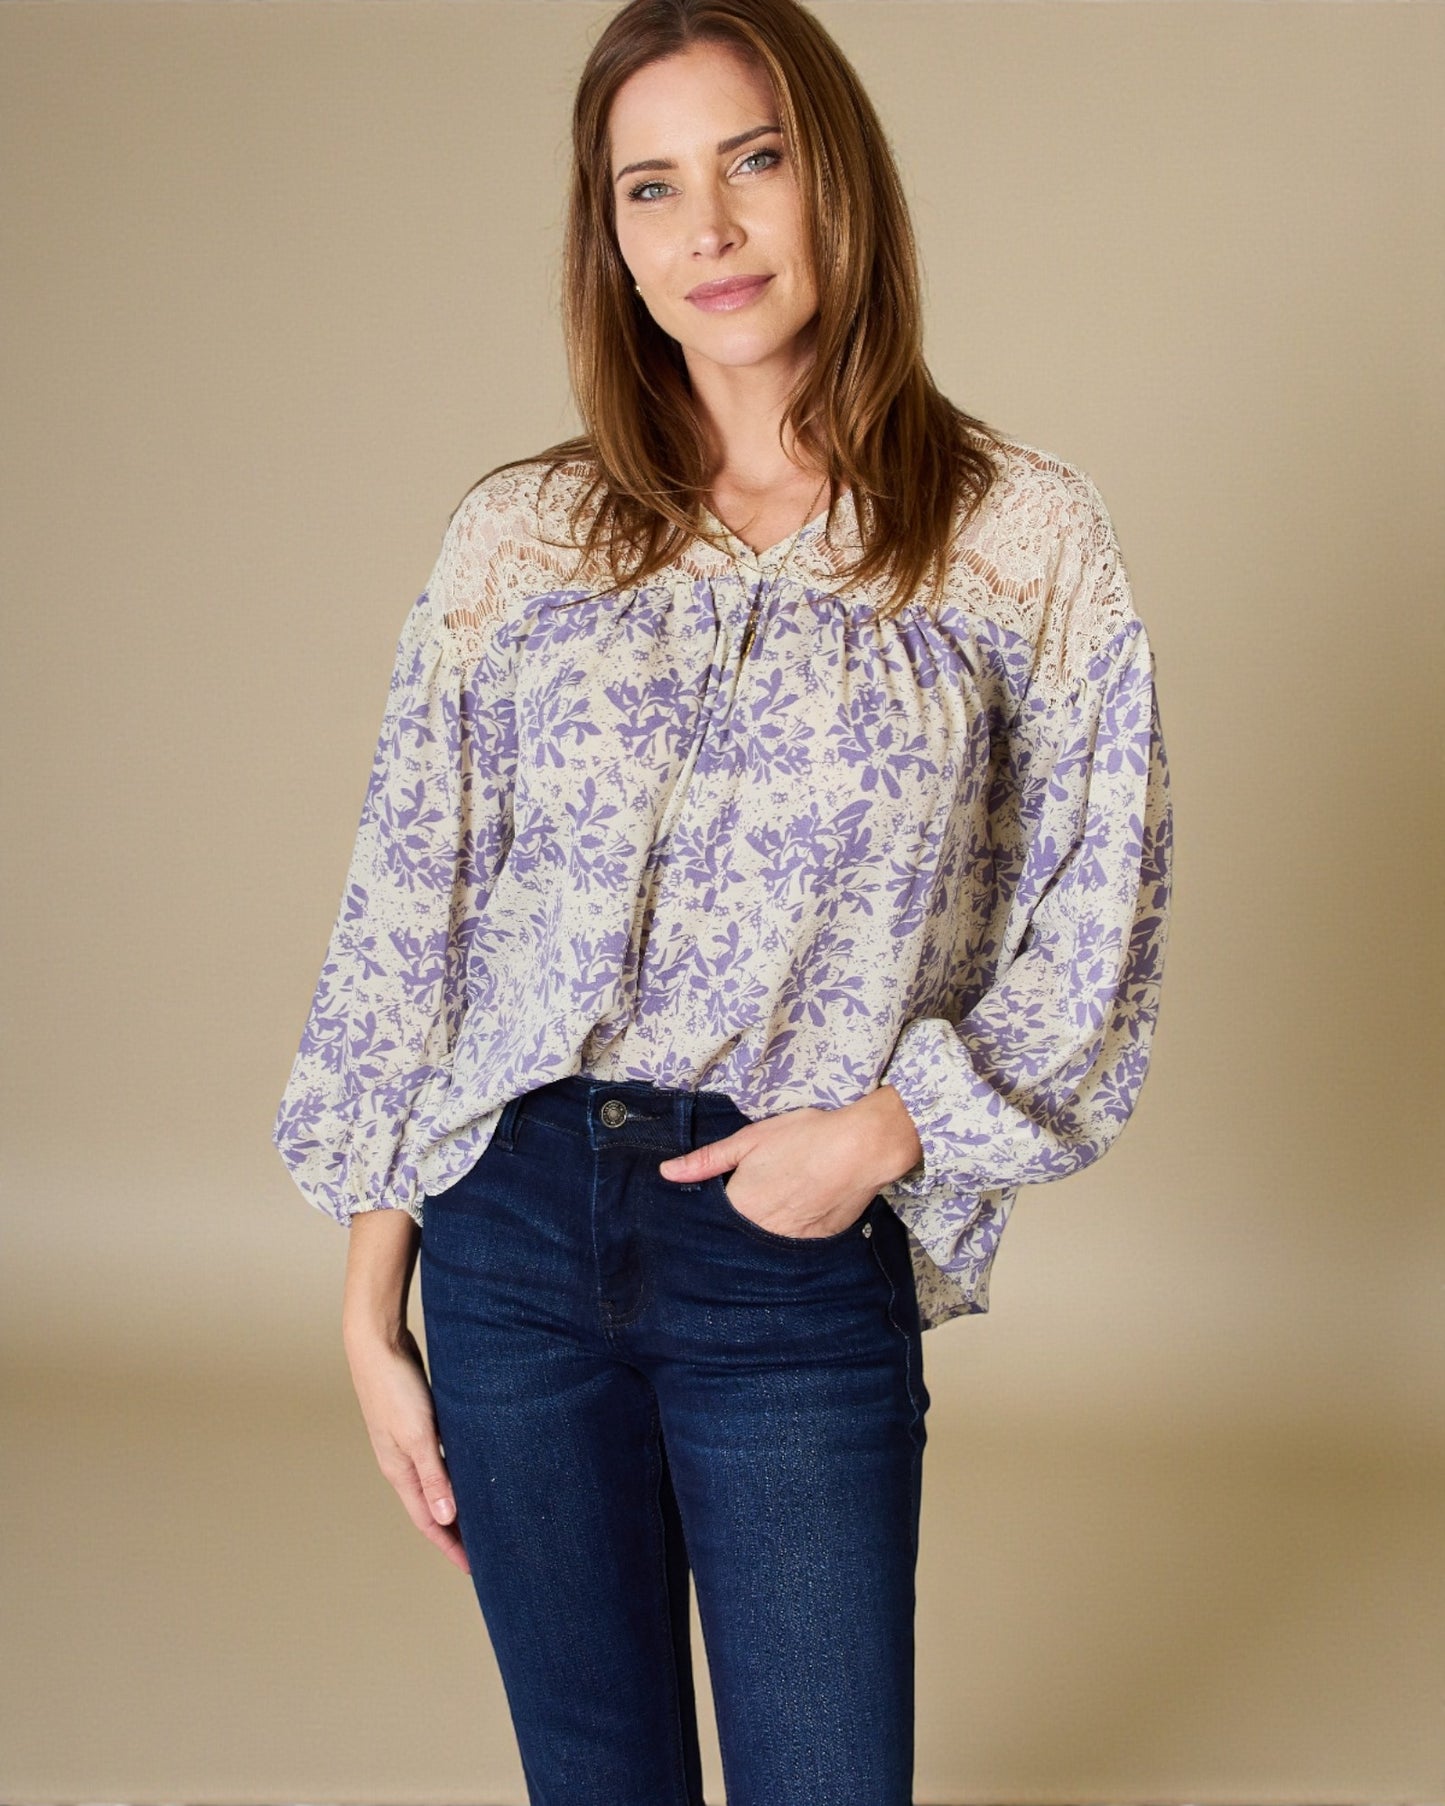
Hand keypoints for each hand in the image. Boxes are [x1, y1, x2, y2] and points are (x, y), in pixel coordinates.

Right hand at [342, 1321, 470, 1575]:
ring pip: (439, 1481)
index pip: (428, 1521)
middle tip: (487, 1548)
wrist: (377, 1341)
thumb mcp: (418, 1434)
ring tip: (486, 1513)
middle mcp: (403, 1461)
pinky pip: (441, 1456)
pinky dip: (457, 1470)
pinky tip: (474, 1466)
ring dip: (458, 1499)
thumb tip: (447, 1519)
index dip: (451, 1546)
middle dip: (456, 1530)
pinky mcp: (418, 1420)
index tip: (475, 1568)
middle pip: (433, 1506)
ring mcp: (409, 1441)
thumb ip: (434, 1476)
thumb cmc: (395, 1386)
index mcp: (400, 1471)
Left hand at [657, 1085, 923, 1239]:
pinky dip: (787, 1238)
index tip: (705, 1213)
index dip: (707, 1218)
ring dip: (759, 1237)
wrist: (861, 1148)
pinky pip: (792, 1249)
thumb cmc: (804, 1137)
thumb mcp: (749, 1140)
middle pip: (736, 1239)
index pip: (711, 1225)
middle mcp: (762, 1232)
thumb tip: (666, 1173)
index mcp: (740, 1207)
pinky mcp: (817, 1244)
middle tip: (743, 1208)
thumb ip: (706, 1161)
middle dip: (732, 1230)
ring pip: (763, 1247)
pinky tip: (793, 1219)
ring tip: (768, 1215)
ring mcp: (791, 1242)